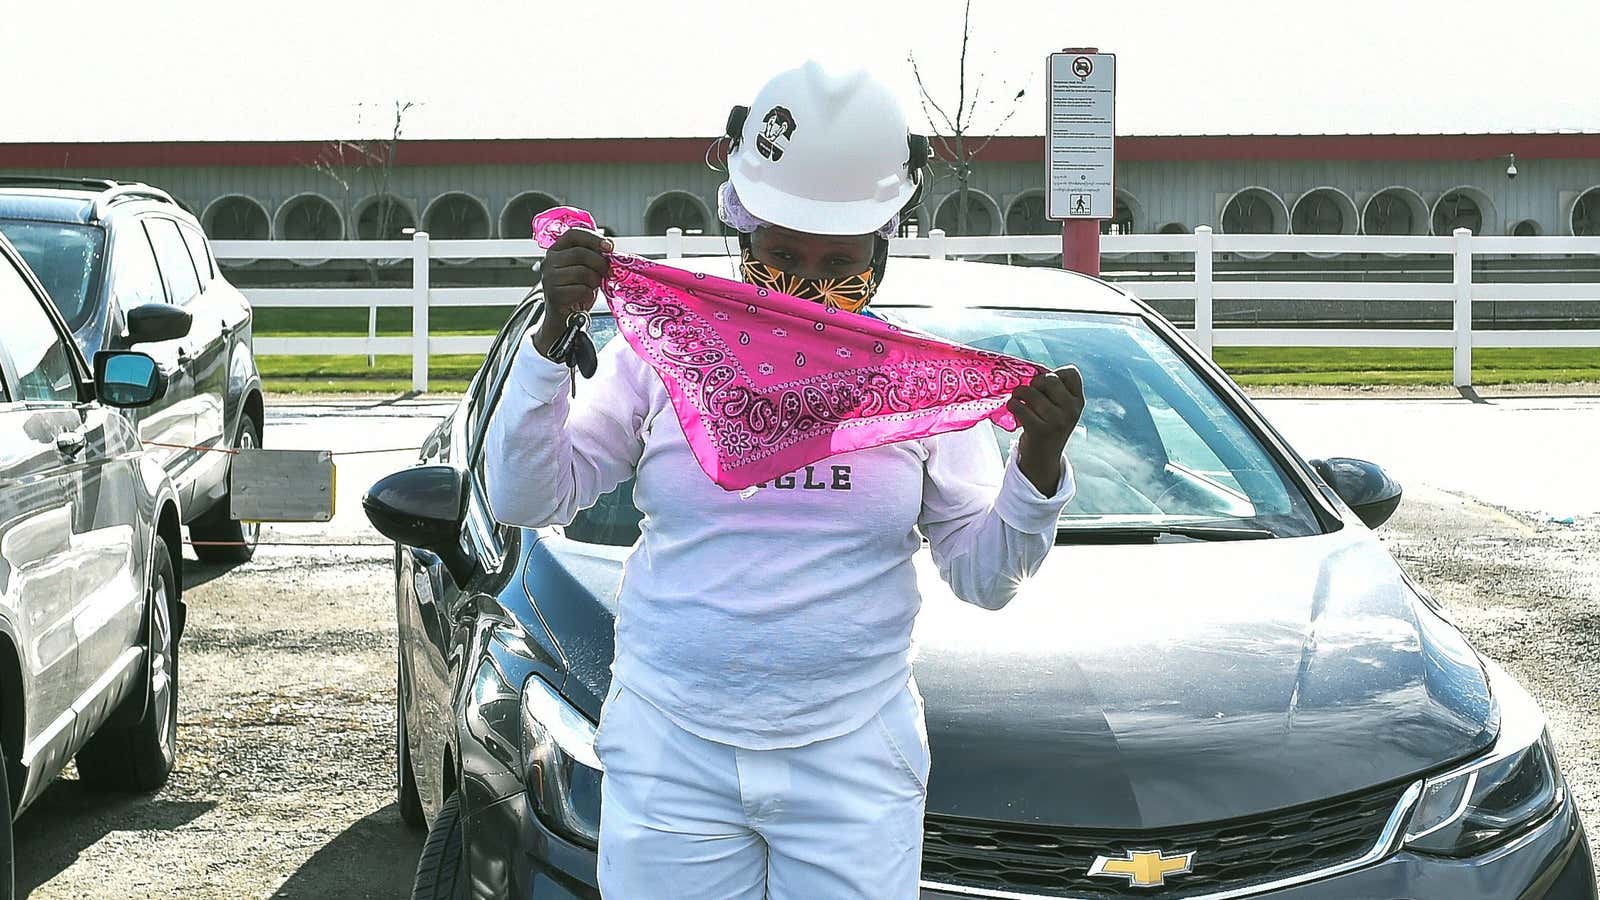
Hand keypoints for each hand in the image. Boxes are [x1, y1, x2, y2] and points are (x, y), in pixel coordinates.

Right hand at [534, 226, 612, 355]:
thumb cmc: (576, 289)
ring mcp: (549, 278)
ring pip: (583, 272)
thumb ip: (593, 256)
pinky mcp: (553, 294)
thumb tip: (609, 248)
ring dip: (595, 281)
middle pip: (581, 254)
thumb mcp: (584, 268)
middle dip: (600, 263)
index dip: (593, 238)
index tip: (609, 247)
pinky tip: (585, 297)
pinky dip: (589, 295)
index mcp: (557, 250)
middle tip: (607, 272)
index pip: (574, 234)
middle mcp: (549, 261)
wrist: (563, 315)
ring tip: (592, 287)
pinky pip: (581, 290)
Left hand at [1008, 365, 1085, 494]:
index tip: (1045, 385)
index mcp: (1078, 402)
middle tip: (1028, 391)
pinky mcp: (1040, 430)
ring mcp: (1057, 421)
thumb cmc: (1047, 426)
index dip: (1054, 373)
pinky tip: (1013, 409)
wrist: (1043, 459)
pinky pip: (1020, 407)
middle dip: (1034, 382)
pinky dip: (1012, 405)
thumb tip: (1030, 371)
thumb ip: (1054, 391)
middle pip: (1049, 380)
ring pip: (1031, 393)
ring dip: (1019, 393)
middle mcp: (1071, 410)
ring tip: (1017, 399)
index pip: (1071, 373)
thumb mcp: (1060, 409)